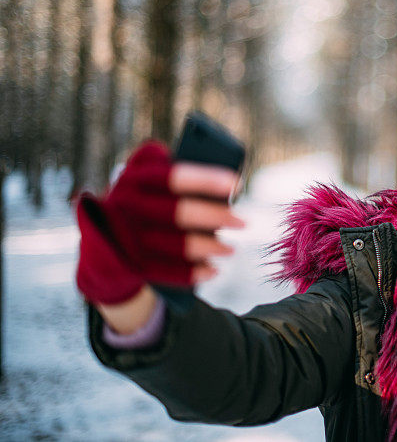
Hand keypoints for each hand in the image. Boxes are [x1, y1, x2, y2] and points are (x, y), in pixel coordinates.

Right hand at [75, 140, 244, 304]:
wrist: (100, 237)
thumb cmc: (143, 201)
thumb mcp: (149, 180)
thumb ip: (177, 176)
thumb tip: (224, 187)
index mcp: (133, 177)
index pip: (173, 176)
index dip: (206, 179)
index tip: (236, 183)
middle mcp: (125, 204)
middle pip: (179, 212)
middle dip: (216, 217)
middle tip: (242, 222)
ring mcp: (125, 236)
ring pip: (175, 244)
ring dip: (209, 248)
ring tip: (230, 249)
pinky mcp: (128, 263)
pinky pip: (165, 272)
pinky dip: (192, 273)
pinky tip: (212, 270)